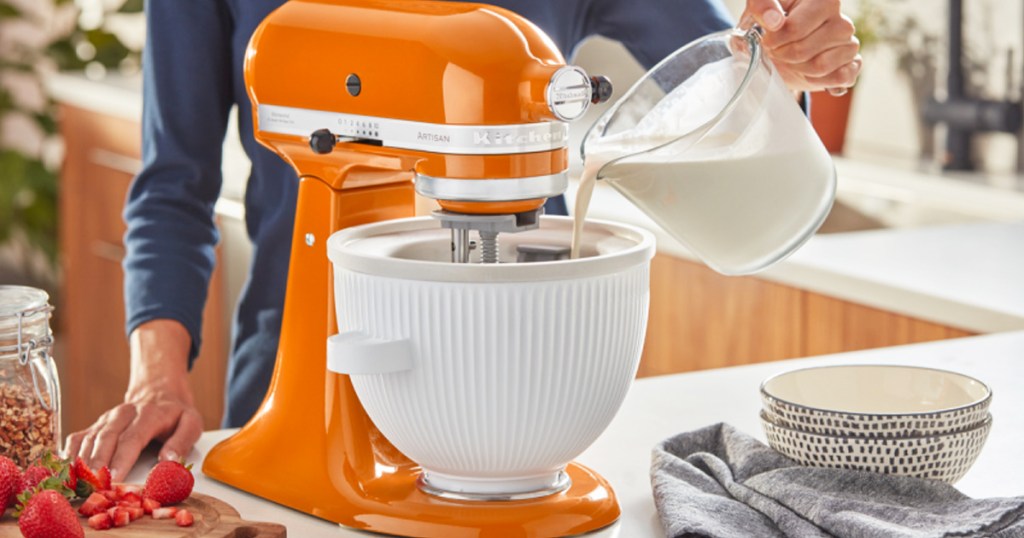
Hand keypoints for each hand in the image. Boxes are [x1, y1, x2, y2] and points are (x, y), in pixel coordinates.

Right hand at [64, 320, 202, 482]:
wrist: (159, 391)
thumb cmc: (176, 413)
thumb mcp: (191, 423)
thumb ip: (182, 441)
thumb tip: (169, 460)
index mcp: (149, 414)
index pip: (133, 437)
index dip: (122, 458)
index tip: (115, 478)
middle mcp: (123, 414)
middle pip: (106, 438)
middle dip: (98, 464)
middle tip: (93, 487)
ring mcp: (106, 419)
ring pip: (88, 439)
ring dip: (81, 462)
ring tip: (78, 485)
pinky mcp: (95, 425)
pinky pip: (77, 439)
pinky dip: (68, 455)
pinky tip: (65, 472)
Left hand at [741, 0, 861, 93]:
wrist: (784, 46)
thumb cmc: (773, 23)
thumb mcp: (760, 8)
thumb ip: (763, 6)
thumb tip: (774, 21)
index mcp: (823, 0)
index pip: (794, 28)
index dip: (774, 41)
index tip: (768, 40)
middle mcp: (842, 20)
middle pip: (803, 50)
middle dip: (783, 56)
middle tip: (778, 52)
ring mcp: (849, 42)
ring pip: (820, 66)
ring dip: (798, 69)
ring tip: (792, 60)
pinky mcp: (854, 63)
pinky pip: (840, 78)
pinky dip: (820, 81)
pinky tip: (809, 73)